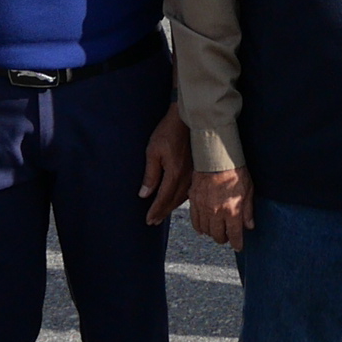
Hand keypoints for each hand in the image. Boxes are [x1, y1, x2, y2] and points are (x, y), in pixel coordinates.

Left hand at [140, 103, 192, 224]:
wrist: (188, 120)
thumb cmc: (168, 132)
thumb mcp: (153, 151)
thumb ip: (150, 175)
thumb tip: (145, 194)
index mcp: (174, 173)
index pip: (163, 198)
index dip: (155, 210)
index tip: (149, 220)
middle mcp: (186, 177)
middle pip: (173, 201)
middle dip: (162, 212)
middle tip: (153, 221)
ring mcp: (193, 174)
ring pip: (182, 197)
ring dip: (172, 207)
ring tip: (163, 214)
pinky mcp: (197, 170)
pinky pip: (189, 190)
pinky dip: (181, 198)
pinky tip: (178, 200)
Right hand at [189, 167, 253, 251]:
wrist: (215, 158)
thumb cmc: (235, 171)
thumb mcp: (248, 190)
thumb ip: (248, 210)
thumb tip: (249, 226)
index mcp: (232, 211)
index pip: (235, 235)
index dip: (237, 243)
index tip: (238, 246)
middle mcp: (217, 213)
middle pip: (218, 236)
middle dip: (224, 239)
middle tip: (227, 236)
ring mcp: (203, 208)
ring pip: (206, 231)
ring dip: (211, 233)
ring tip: (216, 230)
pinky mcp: (194, 201)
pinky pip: (195, 221)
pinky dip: (199, 227)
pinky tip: (203, 227)